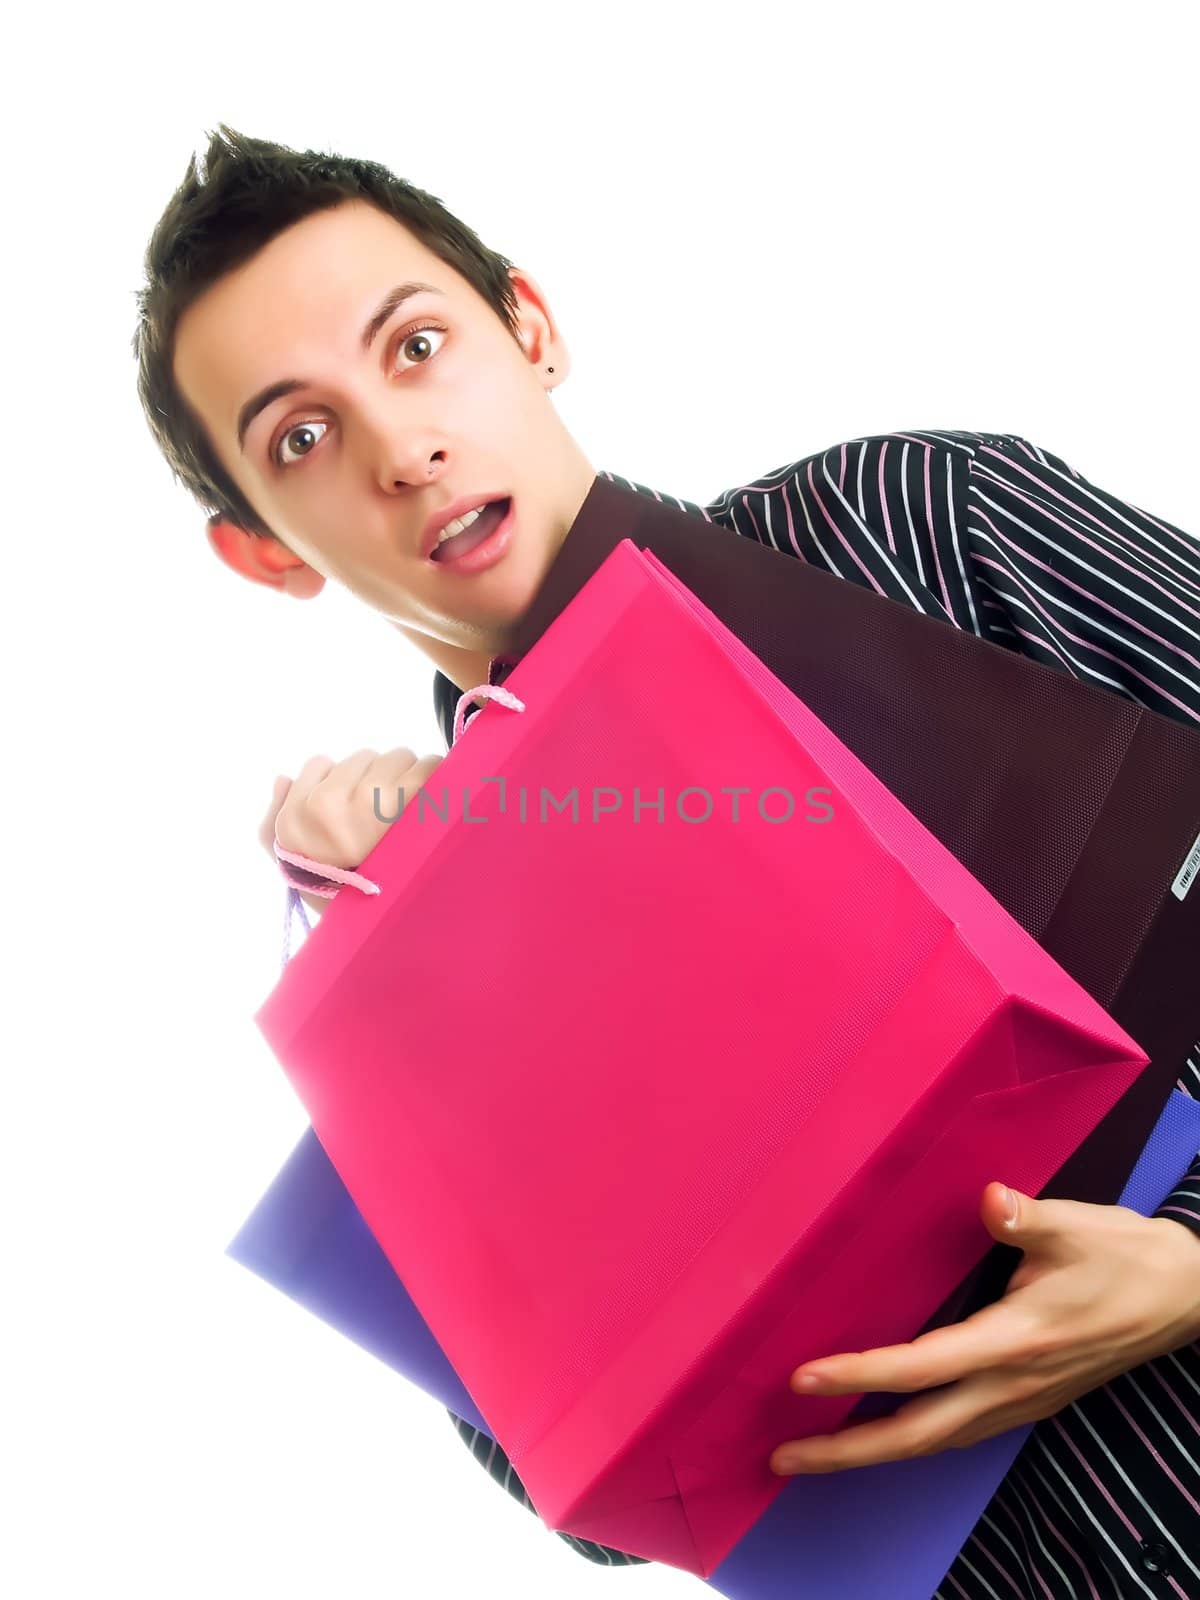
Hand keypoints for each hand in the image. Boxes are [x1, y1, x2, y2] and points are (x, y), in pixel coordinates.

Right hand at [258, 747, 443, 912]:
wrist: (393, 933)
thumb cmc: (345, 899)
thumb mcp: (294, 869)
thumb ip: (275, 824)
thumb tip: (283, 778)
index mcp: (295, 819)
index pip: (319, 763)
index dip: (340, 783)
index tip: (354, 807)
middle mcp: (328, 807)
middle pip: (363, 758)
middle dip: (378, 779)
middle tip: (389, 816)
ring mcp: (372, 802)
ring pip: (398, 757)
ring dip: (409, 778)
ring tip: (413, 817)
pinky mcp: (415, 801)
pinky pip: (430, 766)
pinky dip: (438, 783)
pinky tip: (435, 811)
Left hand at [769, 1181, 1199, 1475]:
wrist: (1184, 1296)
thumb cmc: (1125, 1257)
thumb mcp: (1079, 1226)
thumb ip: (1028, 1217)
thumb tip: (990, 1198)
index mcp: (1016, 1341)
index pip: (923, 1367)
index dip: (861, 1375)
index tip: (803, 1378)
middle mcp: (1011, 1384)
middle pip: (917, 1433)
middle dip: (846, 1450)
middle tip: (782, 1455)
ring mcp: (1019, 1401)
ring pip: (935, 1440)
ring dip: (871, 1453)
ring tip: (812, 1454)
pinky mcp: (1026, 1401)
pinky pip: (955, 1433)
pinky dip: (909, 1440)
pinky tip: (879, 1435)